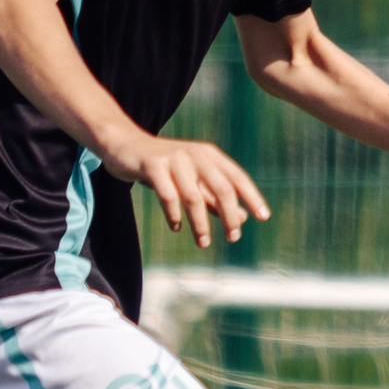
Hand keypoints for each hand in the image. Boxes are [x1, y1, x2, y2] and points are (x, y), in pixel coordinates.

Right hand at [104, 136, 268, 249]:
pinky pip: (168, 196)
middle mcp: (195, 154)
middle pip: (222, 188)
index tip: (264, 217)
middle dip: (229, 216)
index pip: (237, 177)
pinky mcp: (153, 166)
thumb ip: (214, 197)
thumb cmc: (164, 166)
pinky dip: (174, 216)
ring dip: (200, 224)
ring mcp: (174, 159)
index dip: (252, 197)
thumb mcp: (192, 179)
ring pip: (194, 197)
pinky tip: (177, 227)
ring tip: (203, 242)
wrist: (125, 146)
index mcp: (209, 155)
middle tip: (233, 238)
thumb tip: (242, 218)